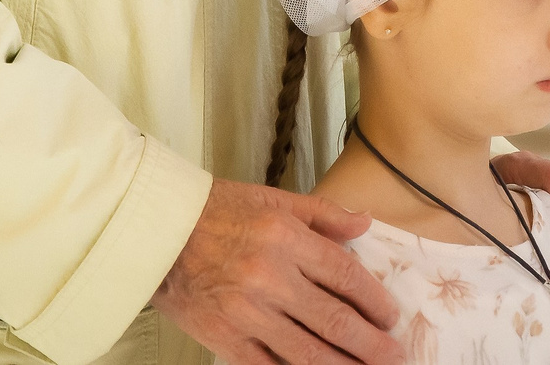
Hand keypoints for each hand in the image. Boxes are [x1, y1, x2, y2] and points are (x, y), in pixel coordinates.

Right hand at [154, 179, 401, 364]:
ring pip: (309, 353)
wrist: (154, 232)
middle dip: (372, 345)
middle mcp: (270, 277)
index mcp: (285, 238)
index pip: (346, 276)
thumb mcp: (271, 200)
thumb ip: (323, 213)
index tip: (390, 316)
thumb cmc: (213, 212)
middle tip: (395, 357)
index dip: (375, 301)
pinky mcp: (226, 339)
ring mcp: (247, 313)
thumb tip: (366, 224)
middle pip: (335, 321)